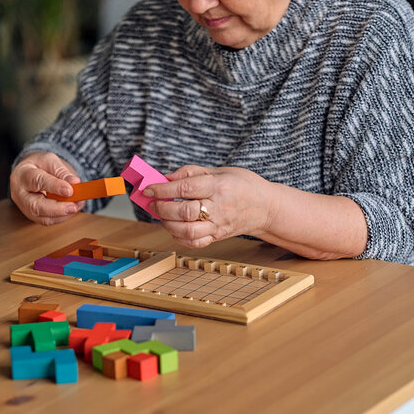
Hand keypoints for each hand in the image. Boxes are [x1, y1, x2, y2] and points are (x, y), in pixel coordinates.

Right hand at [10, 151, 84, 224]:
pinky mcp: (33, 216)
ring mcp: (25, 208)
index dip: (54, 186)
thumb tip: (74, 182)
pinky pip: (48, 220)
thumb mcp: (49, 160)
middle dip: (57, 209)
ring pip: (43, 218)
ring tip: (77, 205)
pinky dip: (62, 216)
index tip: (70, 190)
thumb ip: (61, 171)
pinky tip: (72, 208)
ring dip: (63, 214)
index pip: (36, 181)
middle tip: (74, 206)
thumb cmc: (38, 166)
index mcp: (22, 175)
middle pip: (35, 206)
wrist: (30, 174)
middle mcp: (20, 194)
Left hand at [145, 165, 275, 247]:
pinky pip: (194, 243)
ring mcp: (219, 225)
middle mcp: (219, 207)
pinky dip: (178, 237)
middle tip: (153, 203)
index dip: (162, 189)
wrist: (265, 207)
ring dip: (168, 224)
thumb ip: (191, 172)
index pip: (185, 188)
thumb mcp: (220, 170)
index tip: (147, 189)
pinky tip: (174, 227)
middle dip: (162, 208)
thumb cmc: (242, 185)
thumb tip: (165, 178)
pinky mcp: (218, 237)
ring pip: (187, 231)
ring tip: (162, 215)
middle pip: (184, 212)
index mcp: (219, 186)